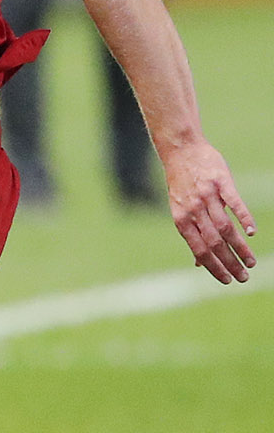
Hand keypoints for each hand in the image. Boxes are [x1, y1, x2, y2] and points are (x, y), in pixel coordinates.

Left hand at [162, 138, 256, 283]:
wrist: (181, 151)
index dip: (213, 267)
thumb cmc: (183, 184)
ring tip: (251, 262)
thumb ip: (192, 236)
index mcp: (182, 220)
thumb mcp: (181, 210)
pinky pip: (234, 203)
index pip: (199, 250)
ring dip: (239, 247)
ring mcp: (206, 196)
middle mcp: (193, 210)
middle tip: (244, 278)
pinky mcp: (220, 182)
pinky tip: (252, 232)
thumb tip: (197, 264)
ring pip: (225, 227)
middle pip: (213, 243)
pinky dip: (243, 218)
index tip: (227, 281)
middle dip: (229, 263)